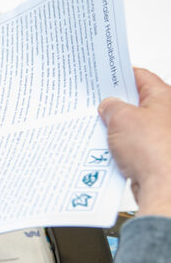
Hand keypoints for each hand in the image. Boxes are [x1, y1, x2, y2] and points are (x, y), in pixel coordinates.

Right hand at [99, 68, 170, 217]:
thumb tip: (108, 106)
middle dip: (116, 106)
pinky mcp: (158, 156)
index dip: (121, 75)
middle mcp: (168, 115)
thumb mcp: (120, 118)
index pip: (140, 77)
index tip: (106, 76)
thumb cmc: (155, 152)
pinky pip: (135, 146)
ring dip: (118, 129)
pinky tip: (111, 151)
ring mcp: (164, 136)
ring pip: (135, 126)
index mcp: (165, 98)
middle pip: (137, 103)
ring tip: (104, 131)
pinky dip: (123, 147)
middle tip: (100, 106)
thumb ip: (111, 107)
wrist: (165, 187)